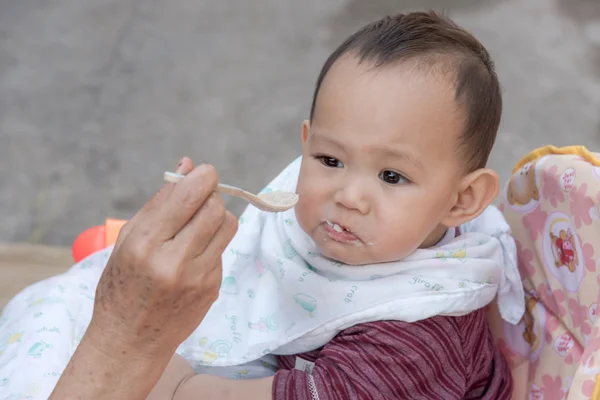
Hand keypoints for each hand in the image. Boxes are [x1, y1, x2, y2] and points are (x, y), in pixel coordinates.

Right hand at [88, 157, 237, 359]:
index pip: (188, 197)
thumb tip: (186, 165)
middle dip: (210, 196)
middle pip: (214, 208)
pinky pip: (222, 250)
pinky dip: (211, 244)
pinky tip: (192, 257)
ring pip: (227, 226)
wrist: (130, 340)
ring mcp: (197, 277)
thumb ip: (160, 202)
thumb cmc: (122, 285)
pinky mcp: (212, 288)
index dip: (203, 177)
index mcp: (144, 244)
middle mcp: (173, 261)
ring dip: (216, 217)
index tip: (205, 173)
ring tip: (196, 226)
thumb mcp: (127, 240)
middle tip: (198, 200)